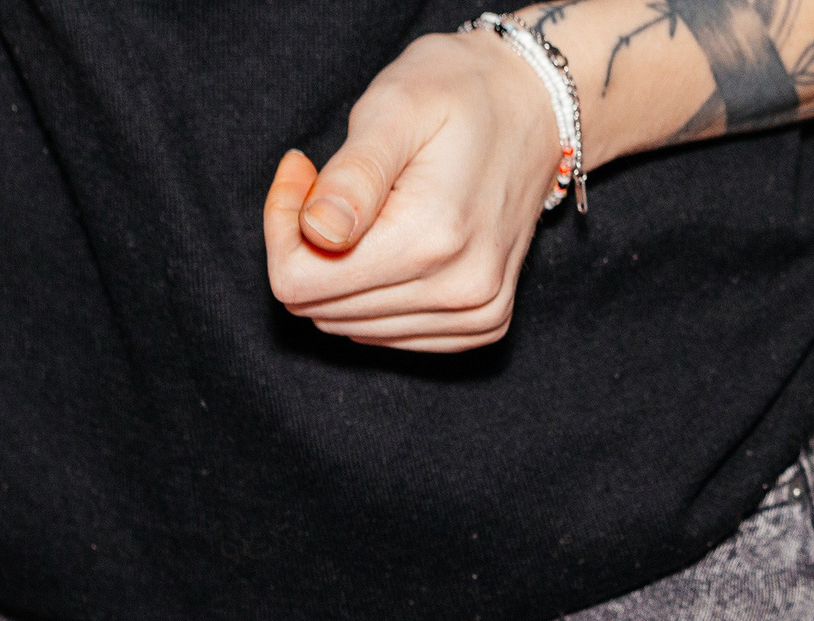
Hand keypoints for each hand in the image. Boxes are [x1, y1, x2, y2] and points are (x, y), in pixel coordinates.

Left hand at [264, 30, 559, 349]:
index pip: (298, 283)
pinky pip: (388, 335)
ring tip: (365, 208)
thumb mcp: (395, 107)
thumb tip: (317, 234)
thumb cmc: (457, 93)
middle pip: (321, 309)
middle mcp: (460, 290)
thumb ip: (354, 175)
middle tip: (331, 183)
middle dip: (307, 248)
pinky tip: (390, 242)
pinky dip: (372, 293)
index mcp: (432, 238)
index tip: (302, 171)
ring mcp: (476, 314)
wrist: (533, 106)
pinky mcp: (482, 323)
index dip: (280, 227)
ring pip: (349, 326)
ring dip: (339, 270)